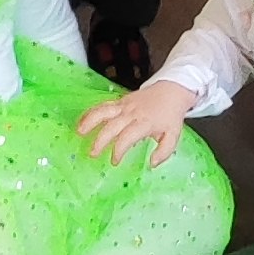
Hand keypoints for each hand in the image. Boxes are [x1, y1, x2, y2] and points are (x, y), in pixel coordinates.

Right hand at [75, 81, 191, 165]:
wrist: (172, 90)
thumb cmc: (170, 115)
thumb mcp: (174, 136)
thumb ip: (164, 152)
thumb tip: (152, 164)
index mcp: (144, 123)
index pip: (126, 137)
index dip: (118, 150)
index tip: (115, 161)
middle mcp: (131, 113)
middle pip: (111, 126)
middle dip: (100, 140)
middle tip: (93, 153)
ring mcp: (124, 105)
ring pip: (103, 111)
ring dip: (89, 121)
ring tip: (79, 132)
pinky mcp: (120, 101)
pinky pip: (103, 106)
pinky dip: (91, 113)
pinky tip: (82, 121)